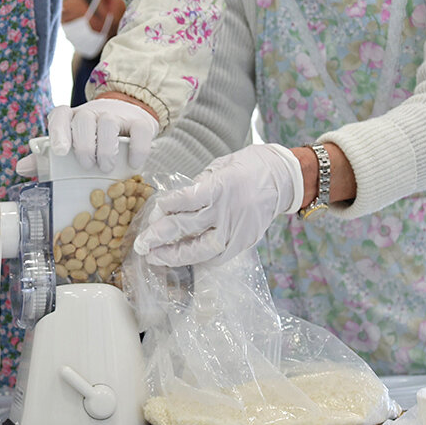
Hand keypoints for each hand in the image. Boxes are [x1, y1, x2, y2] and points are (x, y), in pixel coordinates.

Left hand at [16, 98, 158, 176]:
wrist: (129, 120)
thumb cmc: (92, 139)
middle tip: (87, 166)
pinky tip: (133, 163)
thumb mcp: (70, 146)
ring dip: (106, 148)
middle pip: (84, 119)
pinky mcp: (140, 122)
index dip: (58, 131)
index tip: (60, 151)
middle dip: (84, 145)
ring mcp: (117, 115)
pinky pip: (139, 131)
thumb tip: (20, 168)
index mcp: (72, 117)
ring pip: (109, 123)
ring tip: (106, 167)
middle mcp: (93, 112)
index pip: (60, 114)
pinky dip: (137, 148)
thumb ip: (46, 157)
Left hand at [132, 143, 303, 266]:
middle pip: (185, 227)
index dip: (166, 206)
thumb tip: (176, 203)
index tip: (155, 210)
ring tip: (156, 257)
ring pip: (199, 249)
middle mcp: (225, 211)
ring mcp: (235, 229)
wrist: (283, 178)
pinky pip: (217, 257)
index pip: (185, 200)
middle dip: (158, 236)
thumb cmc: (249, 166)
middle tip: (142, 243)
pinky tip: (184, 258)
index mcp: (219, 186)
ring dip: (174, 255)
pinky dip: (199, 259)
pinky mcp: (243, 242)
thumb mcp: (220, 165)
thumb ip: (199, 184)